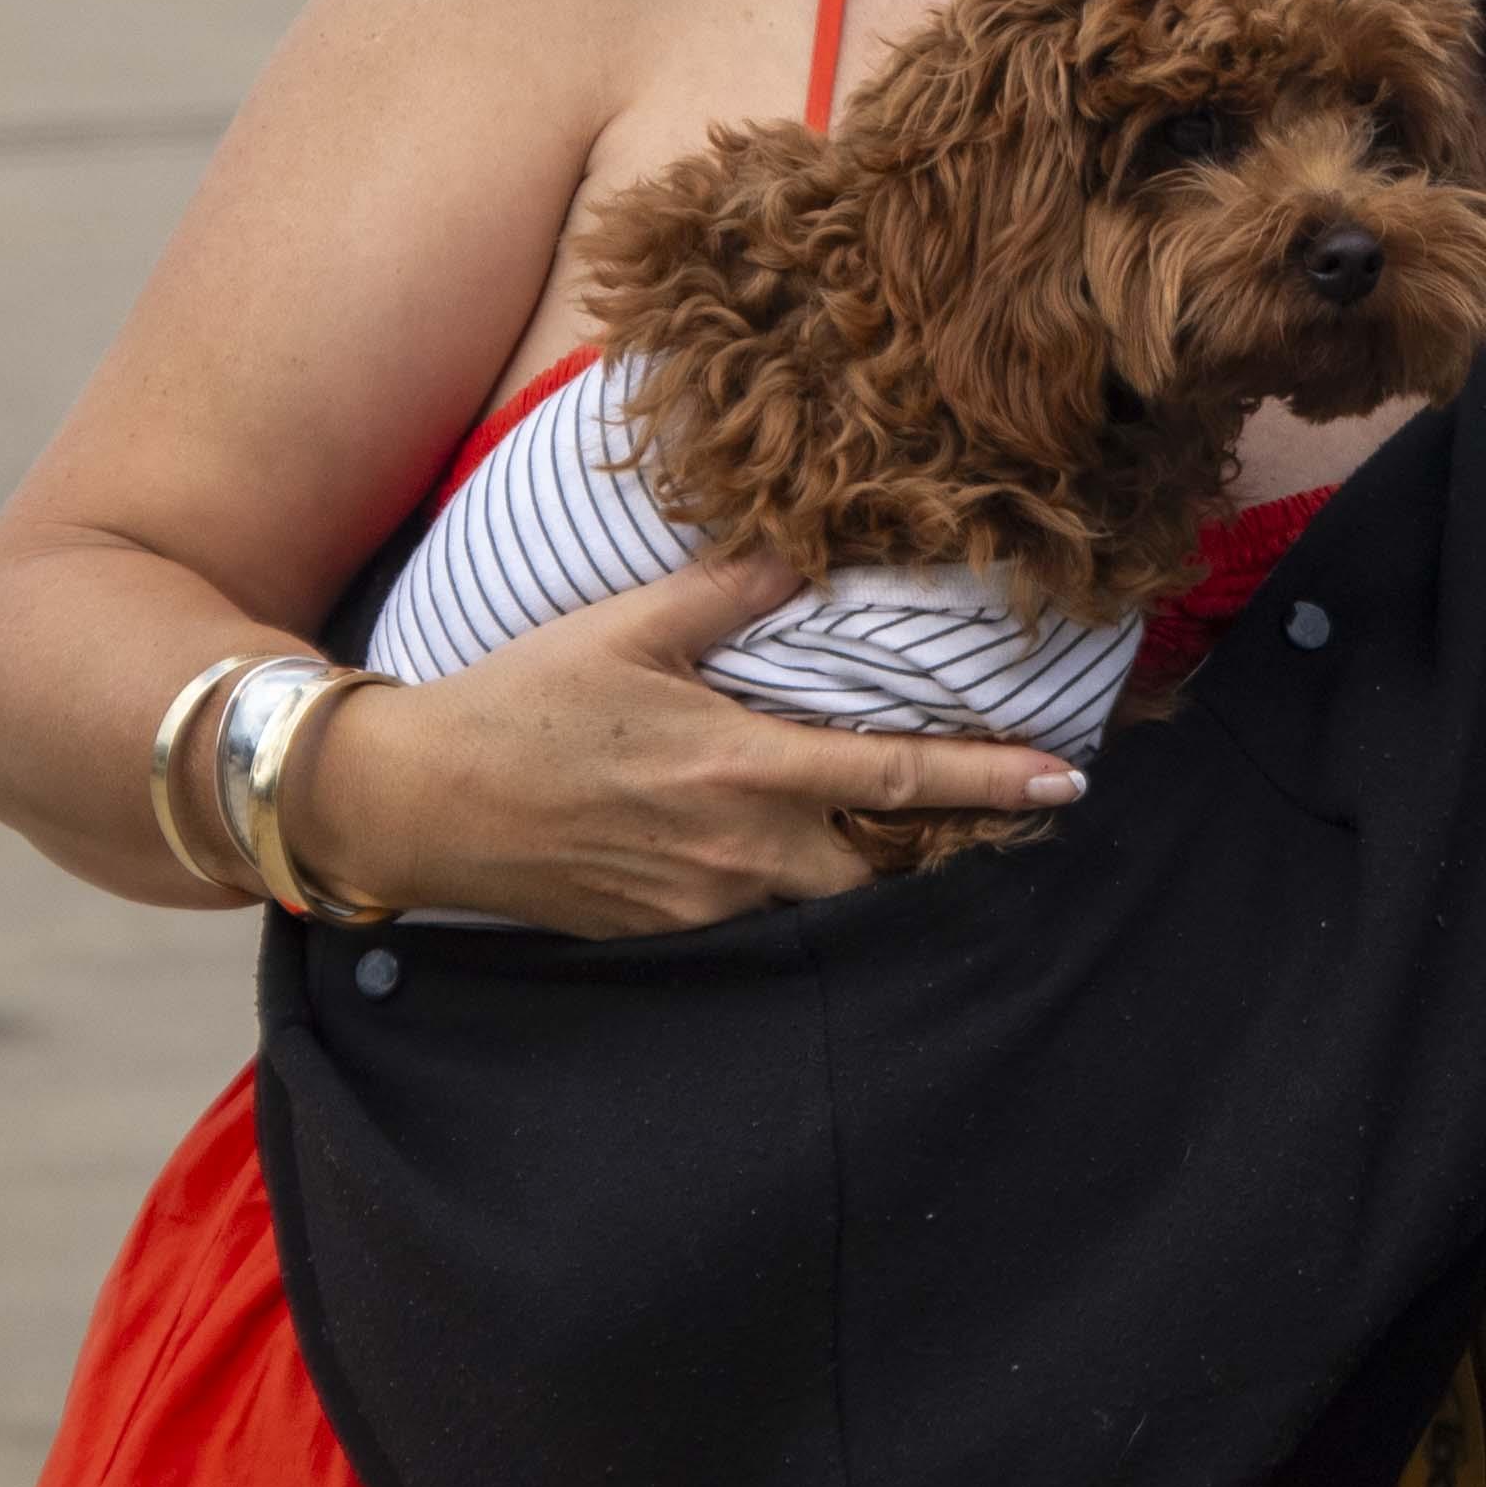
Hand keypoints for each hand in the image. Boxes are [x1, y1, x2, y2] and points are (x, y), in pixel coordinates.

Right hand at [279, 553, 1076, 929]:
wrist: (417, 804)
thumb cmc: (521, 703)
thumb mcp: (628, 625)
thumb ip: (733, 589)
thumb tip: (813, 549)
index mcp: (743, 765)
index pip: (900, 777)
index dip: (992, 782)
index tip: (1068, 782)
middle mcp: (739, 850)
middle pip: (884, 868)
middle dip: (940, 847)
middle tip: (989, 813)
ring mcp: (704, 905)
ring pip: (825, 902)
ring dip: (866, 869)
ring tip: (900, 832)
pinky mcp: (668, 937)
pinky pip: (761, 922)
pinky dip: (792, 891)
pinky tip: (786, 855)